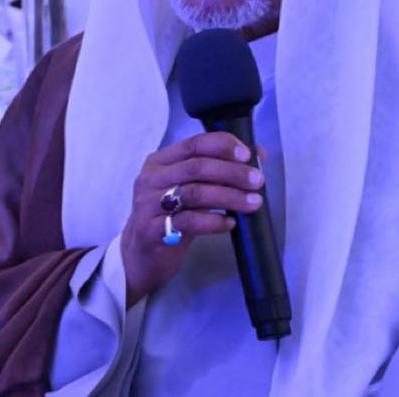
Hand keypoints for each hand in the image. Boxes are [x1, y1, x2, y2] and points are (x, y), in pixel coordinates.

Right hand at [121, 131, 263, 306]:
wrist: (140, 255)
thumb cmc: (169, 217)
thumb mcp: (189, 189)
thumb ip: (218, 170)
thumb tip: (257, 153)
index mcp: (159, 161)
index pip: (193, 144)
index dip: (222, 146)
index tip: (247, 155)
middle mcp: (150, 178)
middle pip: (196, 167)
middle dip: (232, 172)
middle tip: (258, 181)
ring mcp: (148, 204)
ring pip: (194, 193)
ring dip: (229, 196)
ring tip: (253, 203)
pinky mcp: (151, 230)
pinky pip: (189, 222)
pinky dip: (214, 221)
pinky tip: (230, 223)